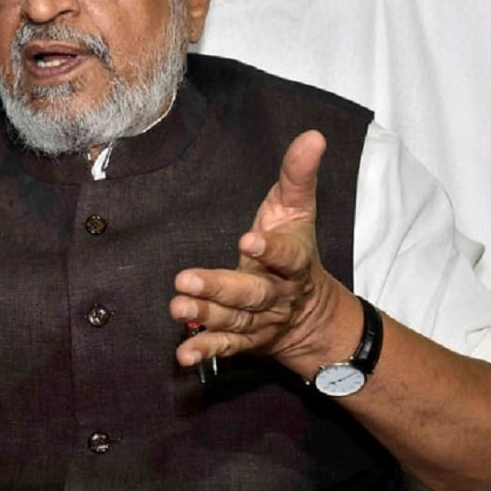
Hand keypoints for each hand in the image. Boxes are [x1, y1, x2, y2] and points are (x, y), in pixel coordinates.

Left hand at [171, 130, 348, 370]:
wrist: (311, 314)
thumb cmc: (294, 249)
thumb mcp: (298, 210)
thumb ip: (298, 175)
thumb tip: (313, 136)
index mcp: (294, 263)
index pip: (288, 258)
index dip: (271, 252)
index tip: (249, 241)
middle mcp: (278, 296)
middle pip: (253, 295)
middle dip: (221, 288)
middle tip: (186, 279)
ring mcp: (261, 322)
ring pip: (235, 321)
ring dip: (205, 315)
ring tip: (177, 306)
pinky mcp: (245, 340)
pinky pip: (226, 347)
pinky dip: (205, 350)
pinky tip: (183, 354)